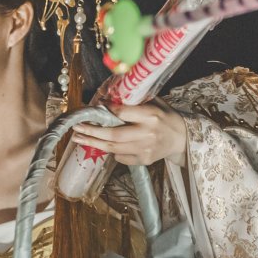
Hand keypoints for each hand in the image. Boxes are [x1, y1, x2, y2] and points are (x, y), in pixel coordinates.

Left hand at [70, 100, 188, 166]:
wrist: (181, 139)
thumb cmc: (165, 117)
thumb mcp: (154, 103)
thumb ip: (135, 101)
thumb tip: (109, 97)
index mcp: (150, 115)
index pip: (123, 113)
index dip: (107, 110)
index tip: (94, 107)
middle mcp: (147, 133)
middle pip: (114, 135)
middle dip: (92, 131)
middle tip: (76, 128)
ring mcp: (145, 149)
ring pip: (114, 148)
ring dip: (94, 143)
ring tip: (78, 138)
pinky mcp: (144, 160)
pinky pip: (121, 158)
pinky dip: (111, 151)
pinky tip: (101, 145)